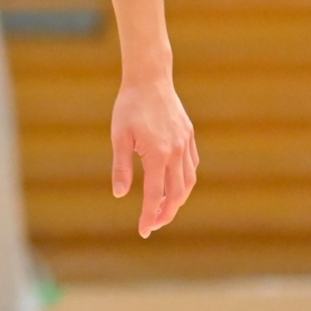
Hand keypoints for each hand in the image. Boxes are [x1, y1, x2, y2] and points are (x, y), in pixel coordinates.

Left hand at [111, 75, 197, 238]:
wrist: (149, 78)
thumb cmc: (129, 107)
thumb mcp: (119, 137)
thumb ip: (121, 167)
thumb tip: (120, 195)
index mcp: (158, 155)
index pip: (154, 195)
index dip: (149, 216)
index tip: (143, 231)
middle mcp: (176, 152)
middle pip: (178, 194)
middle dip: (166, 213)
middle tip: (153, 224)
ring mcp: (186, 144)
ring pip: (189, 181)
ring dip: (178, 199)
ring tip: (164, 208)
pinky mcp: (189, 136)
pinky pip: (192, 166)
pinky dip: (185, 180)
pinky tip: (174, 184)